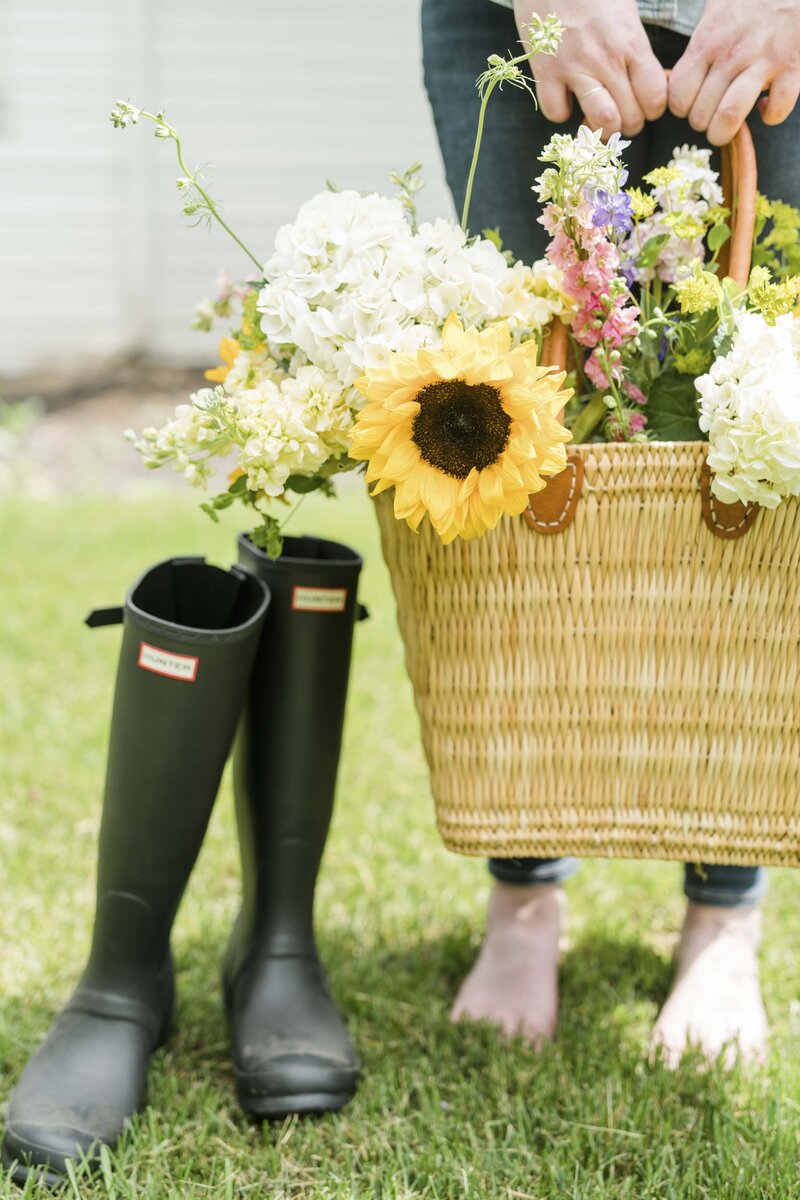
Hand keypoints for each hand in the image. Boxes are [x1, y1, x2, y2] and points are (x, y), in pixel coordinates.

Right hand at [513, 0, 667, 138]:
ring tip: (597, 116)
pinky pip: (556, 113)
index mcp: (631, 43)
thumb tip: (649, 80)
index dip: (653, 108)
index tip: (644, 102)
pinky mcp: (545, 71)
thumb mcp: (626, 10)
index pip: (655, 98)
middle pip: (631, 117)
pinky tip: (564, 96)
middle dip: (630, 124)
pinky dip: (561, 112)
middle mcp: (606, 61)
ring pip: (601, 122)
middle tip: (622, 114)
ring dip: (601, 127)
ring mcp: (574, 68)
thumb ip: (637, 46)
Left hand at [669, 0, 799, 144]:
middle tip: (708, 116)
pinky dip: (770, 116)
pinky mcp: (792, 67)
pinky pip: (776, 111)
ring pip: (729, 117)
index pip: (678, 96)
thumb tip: (675, 74)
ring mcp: (764, 61)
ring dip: (724, 131)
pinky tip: (766, 105)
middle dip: (701, 123)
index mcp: (707, 41)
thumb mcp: (714, 8)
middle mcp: (732, 54)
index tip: (689, 103)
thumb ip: (697, 42)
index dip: (681, 108)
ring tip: (727, 125)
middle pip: (700, 114)